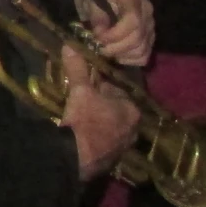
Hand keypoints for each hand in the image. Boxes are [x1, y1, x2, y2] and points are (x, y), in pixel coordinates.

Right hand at [59, 45, 140, 179]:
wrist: (76, 158)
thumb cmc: (84, 120)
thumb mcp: (79, 91)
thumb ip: (78, 69)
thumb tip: (71, 46)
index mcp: (131, 109)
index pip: (114, 90)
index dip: (97, 87)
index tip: (82, 88)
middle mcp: (134, 129)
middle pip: (114, 109)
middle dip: (100, 105)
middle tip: (80, 103)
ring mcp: (125, 147)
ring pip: (111, 126)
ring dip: (99, 122)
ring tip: (79, 120)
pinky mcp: (114, 160)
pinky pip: (106, 142)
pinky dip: (96, 138)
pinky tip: (81, 136)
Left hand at [83, 0, 154, 68]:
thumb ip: (97, 15)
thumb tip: (100, 34)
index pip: (132, 21)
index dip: (116, 34)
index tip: (99, 38)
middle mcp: (147, 10)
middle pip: (138, 37)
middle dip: (116, 47)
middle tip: (99, 48)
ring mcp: (150, 25)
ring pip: (142, 49)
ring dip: (122, 55)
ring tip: (106, 51)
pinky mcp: (150, 37)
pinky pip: (145, 55)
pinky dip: (131, 60)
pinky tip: (117, 55)